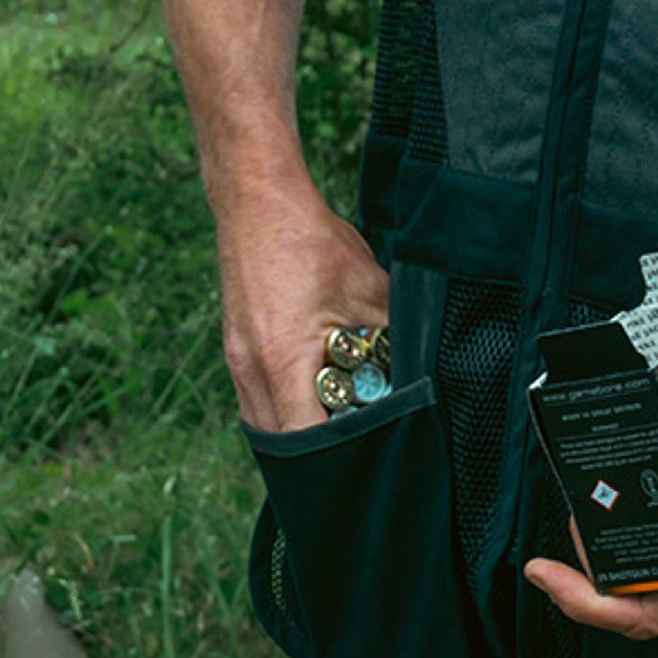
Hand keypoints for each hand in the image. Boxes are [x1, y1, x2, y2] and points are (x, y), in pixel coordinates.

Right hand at [217, 179, 388, 432]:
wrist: (257, 201)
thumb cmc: (310, 241)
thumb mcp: (369, 288)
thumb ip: (395, 332)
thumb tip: (423, 361)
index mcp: (282, 362)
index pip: (303, 439)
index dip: (336, 454)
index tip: (366, 455)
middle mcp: (250, 369)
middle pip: (278, 442)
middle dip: (317, 450)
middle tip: (354, 446)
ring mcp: (236, 360)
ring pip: (263, 421)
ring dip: (298, 427)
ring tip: (337, 421)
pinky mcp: (235, 347)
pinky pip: (256, 397)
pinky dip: (284, 404)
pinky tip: (315, 391)